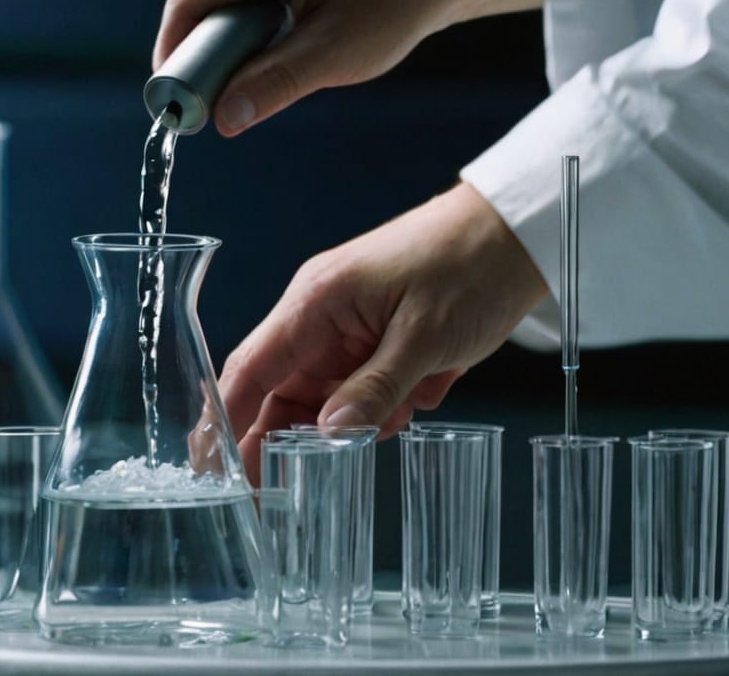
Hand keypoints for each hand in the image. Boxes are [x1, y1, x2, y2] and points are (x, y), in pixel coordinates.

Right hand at [154, 0, 541, 135]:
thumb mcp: (333, 55)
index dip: (175, 63)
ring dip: (225, 41)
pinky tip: (276, 44)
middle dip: (203, 56)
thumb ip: (273, 86)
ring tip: (267, 70)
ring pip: (210, 1)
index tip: (182, 108)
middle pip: (193, 5)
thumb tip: (224, 119)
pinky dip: (242, 24)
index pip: (185, 9)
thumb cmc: (393, 2)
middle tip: (229, 100)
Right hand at [220, 183, 547, 481]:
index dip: (224, 422)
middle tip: (282, 493)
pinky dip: (388, 406)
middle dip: (289, 439)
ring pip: (327, 399)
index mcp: (316, 302)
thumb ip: (374, 389)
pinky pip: (365, 392)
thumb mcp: (424, 336)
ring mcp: (351, 331)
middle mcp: (322, 317)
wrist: (517, 234)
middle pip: (281, 392)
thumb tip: (327, 436)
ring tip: (405, 408)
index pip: (250, 369)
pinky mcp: (381, 344)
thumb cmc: (468, 265)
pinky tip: (422, 395)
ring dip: (357, 420)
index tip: (211, 471)